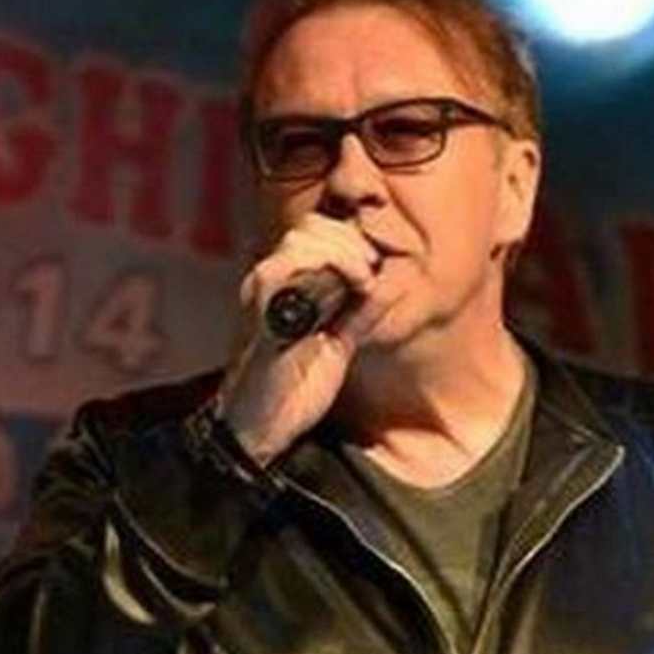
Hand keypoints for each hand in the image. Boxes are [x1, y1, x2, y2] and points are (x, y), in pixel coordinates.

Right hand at [217, 213, 385, 464]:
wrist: (261, 427)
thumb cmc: (297, 388)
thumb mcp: (340, 342)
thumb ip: (360, 311)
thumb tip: (392, 282)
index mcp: (286, 285)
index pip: (316, 231)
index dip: (352, 236)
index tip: (377, 265)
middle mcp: (270, 281)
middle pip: (311, 226)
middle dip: (352, 242)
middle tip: (372, 275)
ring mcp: (264, 292)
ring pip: (302, 238)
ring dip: (344, 251)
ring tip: (364, 281)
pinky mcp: (263, 309)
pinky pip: (288, 267)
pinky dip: (330, 266)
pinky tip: (355, 289)